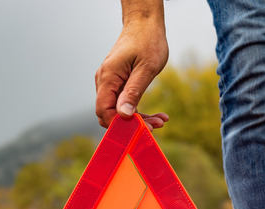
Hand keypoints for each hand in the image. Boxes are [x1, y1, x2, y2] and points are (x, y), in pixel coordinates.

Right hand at [95, 3, 168, 130]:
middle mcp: (104, 81)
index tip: (142, 128)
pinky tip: (156, 114)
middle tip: (156, 126)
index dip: (120, 124)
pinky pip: (124, 103)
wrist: (144, 24)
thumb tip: (123, 114)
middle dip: (131, 124)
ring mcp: (110, 83)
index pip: (104, 111)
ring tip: (160, 120)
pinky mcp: (118, 83)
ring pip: (119, 110)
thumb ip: (133, 92)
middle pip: (110, 113)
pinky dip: (138, 110)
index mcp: (108, 77)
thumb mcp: (146, 68)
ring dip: (138, 118)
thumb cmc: (147, 41)